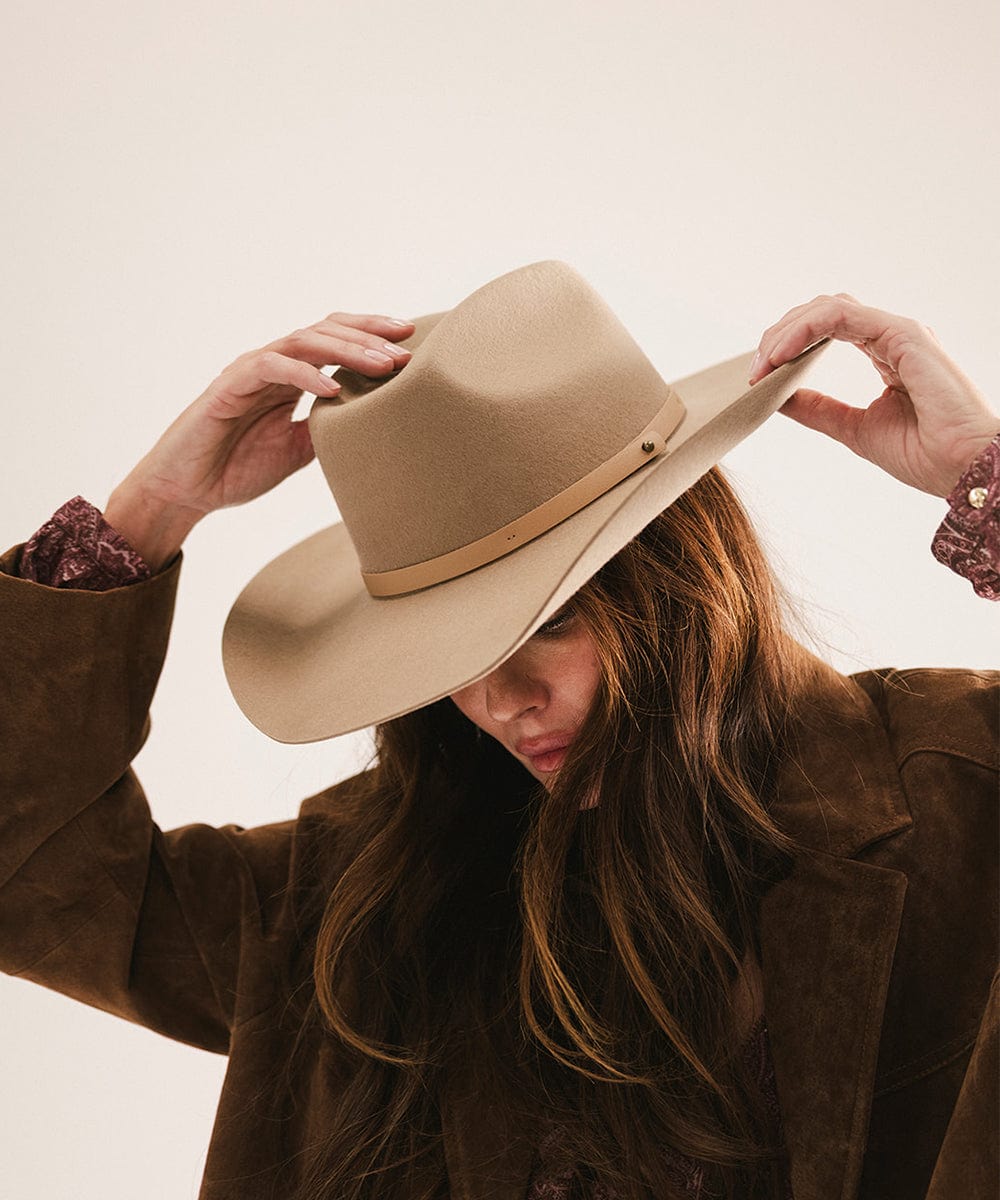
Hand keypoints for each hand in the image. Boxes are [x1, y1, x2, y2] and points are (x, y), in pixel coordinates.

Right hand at [104, 312, 413, 568]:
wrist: (187, 492)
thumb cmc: (237, 469)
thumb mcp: (298, 451)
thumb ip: (328, 430)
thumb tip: (373, 423)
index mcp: (290, 376)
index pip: (335, 340)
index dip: (372, 336)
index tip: (411, 341)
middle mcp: (272, 365)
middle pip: (326, 331)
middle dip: (369, 337)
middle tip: (406, 349)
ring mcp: (249, 371)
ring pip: (303, 342)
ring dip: (346, 350)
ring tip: (381, 365)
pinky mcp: (228, 386)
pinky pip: (270, 368)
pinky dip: (304, 375)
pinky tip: (333, 388)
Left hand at [749, 293, 998, 496]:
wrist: (961, 467)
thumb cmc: (924, 453)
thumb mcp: (853, 429)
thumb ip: (819, 409)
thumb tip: (780, 397)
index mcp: (884, 354)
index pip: (824, 330)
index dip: (785, 346)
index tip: (758, 377)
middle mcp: (890, 336)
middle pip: (820, 313)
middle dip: (780, 336)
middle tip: (755, 368)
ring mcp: (898, 331)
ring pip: (826, 308)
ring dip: (785, 331)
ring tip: (763, 362)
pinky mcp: (902, 333)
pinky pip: (840, 314)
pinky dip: (804, 329)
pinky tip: (781, 355)